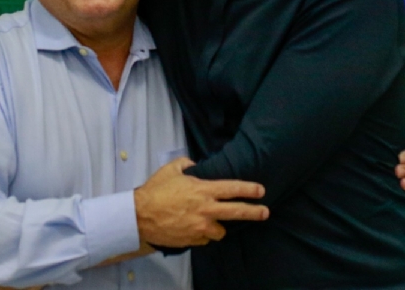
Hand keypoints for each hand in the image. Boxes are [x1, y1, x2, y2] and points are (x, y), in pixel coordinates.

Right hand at [134, 157, 268, 247]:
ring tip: (211, 222)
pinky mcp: (192, 240)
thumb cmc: (155, 191)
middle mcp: (206, 210)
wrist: (139, 216)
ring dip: (218, 226)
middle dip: (254, 212)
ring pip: (221, 231)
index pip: (233, 189)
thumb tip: (195, 165)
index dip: (249, 189)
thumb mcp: (171, 169)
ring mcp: (200, 228)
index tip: (261, 190)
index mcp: (203, 191)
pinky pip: (204, 239)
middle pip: (237, 212)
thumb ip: (187, 164)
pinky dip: (202, 235)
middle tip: (265, 212)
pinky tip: (194, 228)